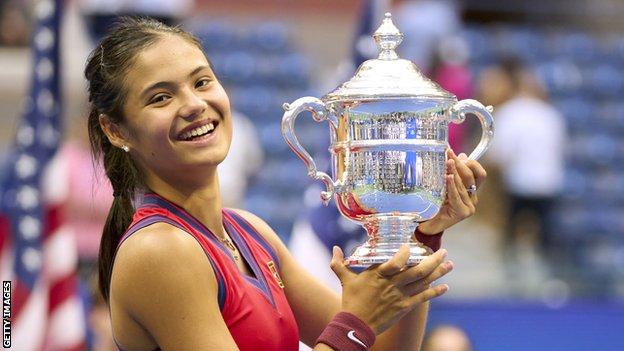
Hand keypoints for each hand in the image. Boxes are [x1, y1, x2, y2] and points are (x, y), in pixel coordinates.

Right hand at [330, 245, 452, 334]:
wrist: (355, 325)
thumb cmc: (350, 301)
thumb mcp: (345, 280)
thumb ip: (339, 263)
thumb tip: (334, 248)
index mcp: (378, 274)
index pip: (396, 261)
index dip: (405, 253)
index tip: (411, 245)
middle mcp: (392, 284)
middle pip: (417, 270)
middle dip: (433, 260)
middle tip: (443, 251)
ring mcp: (400, 296)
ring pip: (423, 282)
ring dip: (438, 273)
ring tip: (450, 264)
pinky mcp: (404, 307)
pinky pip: (423, 298)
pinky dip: (435, 292)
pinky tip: (445, 286)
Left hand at [418, 149, 486, 234]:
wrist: (427, 224)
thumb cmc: (435, 204)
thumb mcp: (444, 185)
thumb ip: (453, 173)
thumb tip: (462, 155)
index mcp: (471, 190)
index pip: (479, 173)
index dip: (470, 162)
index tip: (454, 153)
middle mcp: (473, 198)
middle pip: (470, 176)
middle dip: (459, 163)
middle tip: (448, 154)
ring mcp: (469, 206)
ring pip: (463, 185)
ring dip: (454, 172)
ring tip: (447, 162)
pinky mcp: (463, 212)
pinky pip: (456, 195)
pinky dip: (452, 185)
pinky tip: (448, 177)